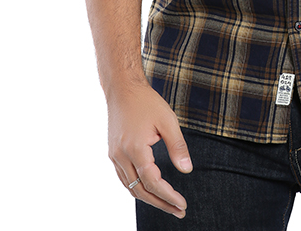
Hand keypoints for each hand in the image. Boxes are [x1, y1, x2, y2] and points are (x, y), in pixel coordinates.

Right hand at [107, 81, 192, 217]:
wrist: (122, 88)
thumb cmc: (146, 101)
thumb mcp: (168, 120)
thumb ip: (177, 146)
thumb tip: (187, 170)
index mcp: (135, 149)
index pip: (153, 182)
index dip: (168, 196)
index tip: (182, 204)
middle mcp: (121, 156)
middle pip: (140, 191)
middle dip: (160, 203)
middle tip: (178, 211)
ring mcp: (114, 156)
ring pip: (130, 187)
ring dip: (149, 198)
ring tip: (168, 203)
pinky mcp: (113, 152)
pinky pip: (124, 178)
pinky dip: (137, 187)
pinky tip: (150, 189)